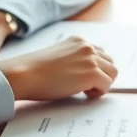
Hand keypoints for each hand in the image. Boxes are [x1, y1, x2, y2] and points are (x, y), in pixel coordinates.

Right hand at [0, 36, 118, 101]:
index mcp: (78, 41)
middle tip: (88, 87)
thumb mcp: (57, 57)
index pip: (99, 53)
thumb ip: (72, 59)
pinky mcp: (92, 73)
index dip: (95, 68)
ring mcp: (91, 59)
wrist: (24, 74)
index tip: (85, 78)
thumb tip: (82, 73)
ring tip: (86, 91)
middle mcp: (87, 47)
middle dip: (102, 75)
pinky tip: (84, 95)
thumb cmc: (33, 70)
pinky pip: (107, 85)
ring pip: (112, 73)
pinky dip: (99, 93)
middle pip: (109, 62)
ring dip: (102, 83)